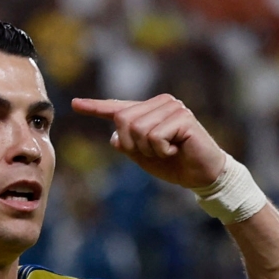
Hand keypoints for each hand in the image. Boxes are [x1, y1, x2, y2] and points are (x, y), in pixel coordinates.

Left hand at [72, 94, 226, 187]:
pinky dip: (162, 150)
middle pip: (123, 121)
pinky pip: (155, 137)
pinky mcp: (183, 117)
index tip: (75, 104)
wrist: (202, 175)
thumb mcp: (144, 157)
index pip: (117, 108)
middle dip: (134, 144)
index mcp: (148, 111)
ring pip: (138, 130)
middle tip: (156, 152)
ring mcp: (173, 107)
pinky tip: (177, 150)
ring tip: (168, 151)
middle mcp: (160, 103)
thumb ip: (128, 146)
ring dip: (150, 149)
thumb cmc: (175, 165)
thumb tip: (113, 138)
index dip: (95, 107)